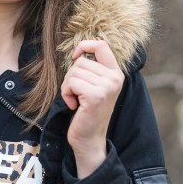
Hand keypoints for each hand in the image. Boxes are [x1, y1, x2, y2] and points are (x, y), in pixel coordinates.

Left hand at [60, 40, 124, 177]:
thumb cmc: (86, 111)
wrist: (89, 138)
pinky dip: (66, 94)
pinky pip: (71, 83)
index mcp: (116, 73)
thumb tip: (79, 52)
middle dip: (71, 76)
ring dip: (68, 86)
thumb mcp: (93, 86)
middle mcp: (115, 78)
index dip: (85, 45)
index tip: (75, 55)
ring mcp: (107, 86)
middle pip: (81, 61)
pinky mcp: (96, 95)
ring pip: (74, 72)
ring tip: (76, 100)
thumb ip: (91, 70)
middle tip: (76, 93)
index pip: (101, 45)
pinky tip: (74, 105)